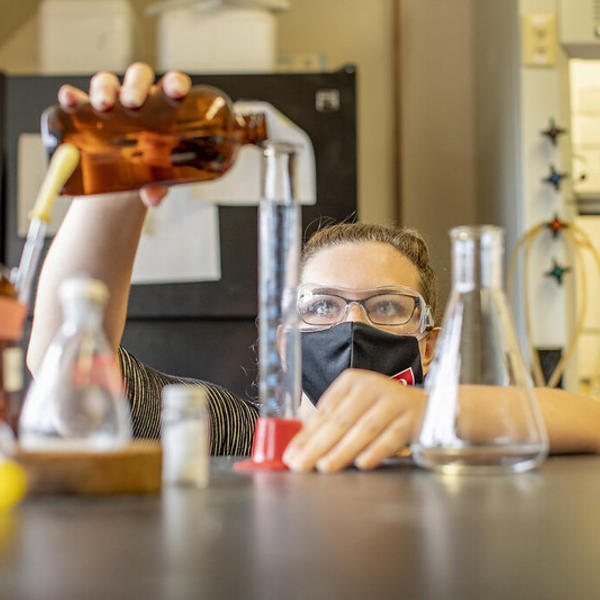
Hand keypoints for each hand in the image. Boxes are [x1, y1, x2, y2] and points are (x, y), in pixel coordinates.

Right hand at [57, 62, 191, 206]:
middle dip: (135, 86)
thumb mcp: (160, 178)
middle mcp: (140, 98)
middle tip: (133, 104)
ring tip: (103, 106)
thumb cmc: (153, 170)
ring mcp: (113, 102)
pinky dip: (72, 97)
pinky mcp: (87, 113)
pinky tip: (69, 99)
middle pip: (138, 78)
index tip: (176, 91)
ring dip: (103, 89)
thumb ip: (160, 186)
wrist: (126, 180)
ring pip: (107, 84)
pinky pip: (78, 99)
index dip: (176, 83)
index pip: (173, 85)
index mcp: (166, 108)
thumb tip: (152, 197)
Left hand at [283, 369, 425, 472]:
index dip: (305, 434)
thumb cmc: (382, 412)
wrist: (427, 410)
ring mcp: (393, 401)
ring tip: (325, 467)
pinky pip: (390, 437)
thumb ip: (329, 426)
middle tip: (300, 465)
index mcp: (351, 382)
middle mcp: (371, 386)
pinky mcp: (411, 418)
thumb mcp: (354, 410)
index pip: (324, 411)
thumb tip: (298, 449)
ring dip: (343, 450)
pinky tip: (362, 464)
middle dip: (317, 445)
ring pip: (364, 428)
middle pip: (340, 419)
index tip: (290, 454)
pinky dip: (375, 451)